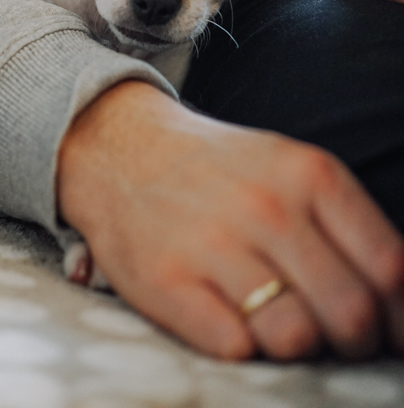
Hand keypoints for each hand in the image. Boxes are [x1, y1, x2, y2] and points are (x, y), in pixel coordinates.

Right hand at [57, 81, 403, 359]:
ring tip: (283, 327)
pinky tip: (233, 320)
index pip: (390, 268)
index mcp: (309, 175)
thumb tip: (399, 299)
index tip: (395, 334)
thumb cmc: (220, 169)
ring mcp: (214, 245)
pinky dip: (243, 348)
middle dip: (357, 343)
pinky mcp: (167, 282)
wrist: (122, 148)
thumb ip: (346, 225)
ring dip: (299, 348)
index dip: (402, 317)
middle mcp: (266, 207)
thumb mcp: (291, 168)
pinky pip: (235, 348)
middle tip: (339, 340)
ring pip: (297, 338)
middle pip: (352, 314)